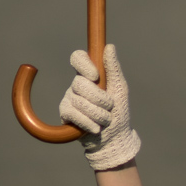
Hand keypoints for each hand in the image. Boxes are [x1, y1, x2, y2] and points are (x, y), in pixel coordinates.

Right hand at [59, 43, 141, 170]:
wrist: (114, 139)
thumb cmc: (119, 112)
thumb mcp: (120, 90)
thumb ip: (114, 69)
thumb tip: (109, 47)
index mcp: (90, 75)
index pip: (77, 58)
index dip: (83, 64)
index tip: (95, 76)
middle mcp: (77, 85)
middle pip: (80, 82)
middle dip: (100, 99)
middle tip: (109, 107)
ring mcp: (69, 98)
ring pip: (79, 100)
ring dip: (98, 114)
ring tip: (105, 120)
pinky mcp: (65, 114)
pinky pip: (73, 113)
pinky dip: (88, 122)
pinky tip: (96, 128)